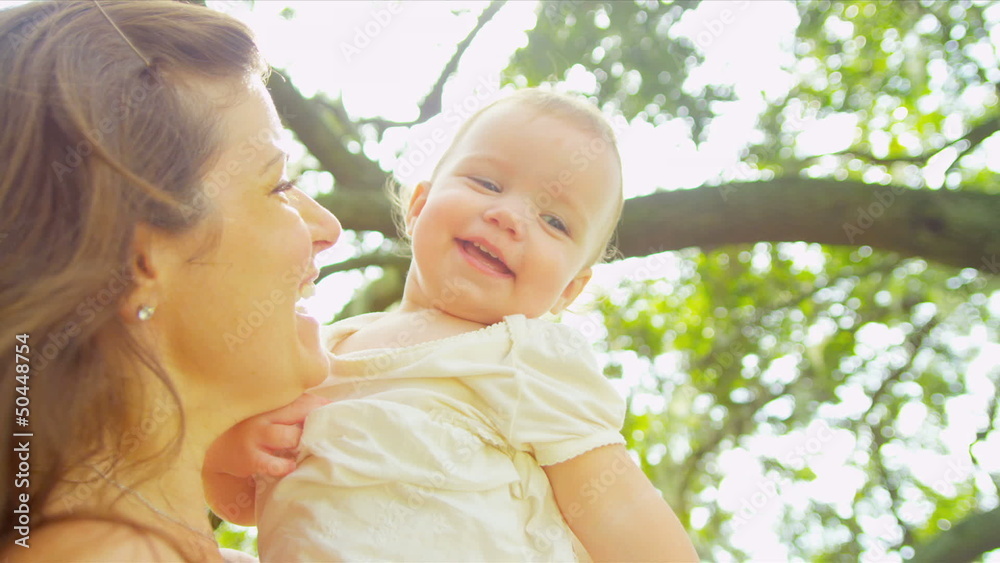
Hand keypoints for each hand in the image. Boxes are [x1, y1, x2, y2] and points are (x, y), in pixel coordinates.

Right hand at [205, 393, 329, 477]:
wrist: (218, 447)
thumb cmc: (254, 430)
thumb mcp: (271, 415)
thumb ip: (294, 410)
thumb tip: (330, 408)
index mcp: (274, 405)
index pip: (305, 400)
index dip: (324, 406)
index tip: (339, 414)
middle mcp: (266, 416)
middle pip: (301, 411)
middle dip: (319, 421)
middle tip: (333, 432)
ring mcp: (257, 436)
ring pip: (289, 436)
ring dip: (303, 443)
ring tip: (311, 449)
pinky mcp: (250, 458)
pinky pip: (271, 463)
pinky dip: (283, 466)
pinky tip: (290, 467)